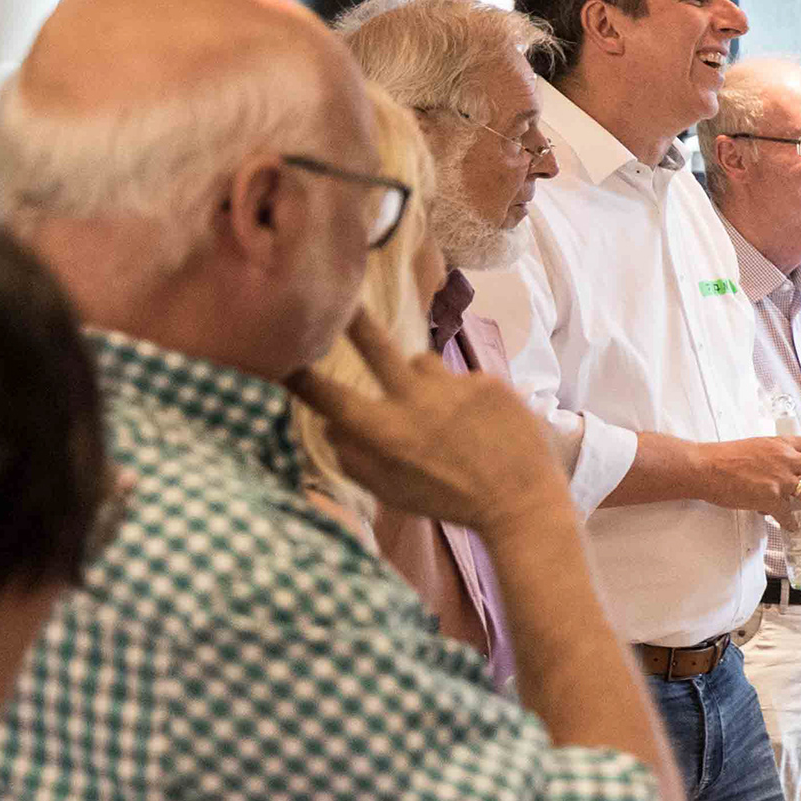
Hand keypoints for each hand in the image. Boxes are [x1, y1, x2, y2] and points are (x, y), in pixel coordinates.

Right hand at [288, 316, 567, 536]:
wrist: (521, 501)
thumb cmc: (447, 499)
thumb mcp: (391, 491)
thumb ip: (352, 457)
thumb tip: (326, 423)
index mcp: (385, 432)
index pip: (329, 394)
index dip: (298, 374)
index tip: (279, 356)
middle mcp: (416, 401)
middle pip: (375, 345)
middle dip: (353, 320)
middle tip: (342, 298)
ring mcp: (455, 387)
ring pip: (421, 363)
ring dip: (421, 380)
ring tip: (442, 415)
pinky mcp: (488, 382)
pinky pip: (460, 377)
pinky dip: (462, 395)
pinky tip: (479, 423)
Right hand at [698, 433, 800, 521]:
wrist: (704, 467)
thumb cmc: (725, 457)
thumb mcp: (758, 446)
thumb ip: (777, 454)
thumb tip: (789, 465)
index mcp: (783, 444)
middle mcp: (786, 458)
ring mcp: (779, 479)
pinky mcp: (769, 498)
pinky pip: (789, 515)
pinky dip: (793, 523)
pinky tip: (794, 528)